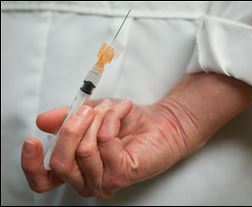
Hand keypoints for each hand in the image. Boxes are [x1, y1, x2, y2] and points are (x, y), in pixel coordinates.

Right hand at [21, 72, 251, 197]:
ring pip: (84, 150)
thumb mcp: (92, 114)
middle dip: (71, 129)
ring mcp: (106, 180)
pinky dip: (112, 118)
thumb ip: (67, 118)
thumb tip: (43, 120)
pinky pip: (105, 142)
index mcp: (77, 168)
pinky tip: (124, 111)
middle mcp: (89, 180)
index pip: (44, 179)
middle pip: (61, 164)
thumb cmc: (128, 121)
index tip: (32, 139)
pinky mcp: (123, 174)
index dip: (32, 164)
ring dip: (96, 119)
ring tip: (112, 107)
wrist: (161, 121)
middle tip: (85, 109)